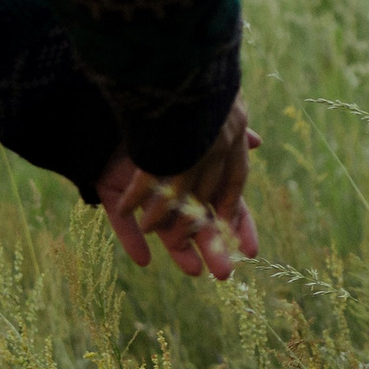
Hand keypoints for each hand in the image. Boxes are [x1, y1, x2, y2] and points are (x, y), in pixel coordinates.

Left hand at [96, 99, 261, 278]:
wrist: (111, 95)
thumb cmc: (161, 104)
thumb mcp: (197, 117)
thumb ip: (226, 132)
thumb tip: (256, 141)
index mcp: (194, 167)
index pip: (223, 204)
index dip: (237, 226)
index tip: (252, 250)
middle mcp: (172, 184)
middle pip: (198, 222)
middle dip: (213, 247)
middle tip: (226, 273)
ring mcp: (142, 191)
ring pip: (164, 227)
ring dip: (178, 249)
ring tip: (193, 272)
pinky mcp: (111, 190)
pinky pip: (121, 222)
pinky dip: (131, 240)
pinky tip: (144, 260)